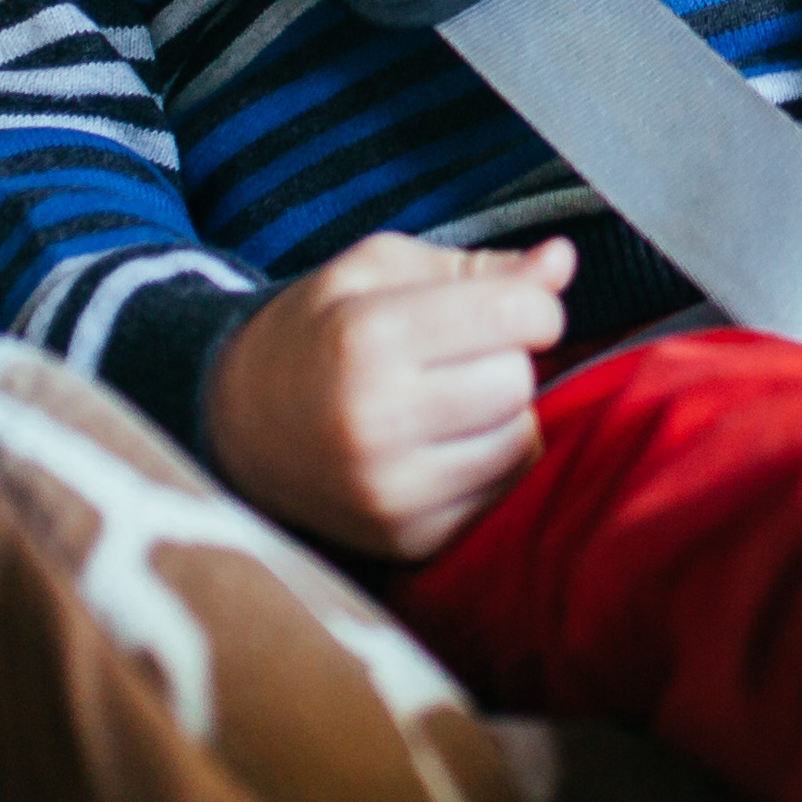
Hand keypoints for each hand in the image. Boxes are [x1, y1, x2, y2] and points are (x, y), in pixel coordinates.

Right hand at [204, 232, 576, 562]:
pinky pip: (501, 492)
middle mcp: (376, 421)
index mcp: (367, 338)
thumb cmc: (318, 335)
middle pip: (519, 381)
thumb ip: (476, 266)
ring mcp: (391, 491)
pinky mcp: (408, 539)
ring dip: (504, 416)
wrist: (239, 428)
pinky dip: (488, 464)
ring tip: (449, 402)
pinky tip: (442, 445)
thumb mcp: (377, 272)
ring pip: (521, 442)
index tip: (510, 307)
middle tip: (459, 359)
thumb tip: (563, 262)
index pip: (515, 315)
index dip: (532, 305)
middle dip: (506, 360)